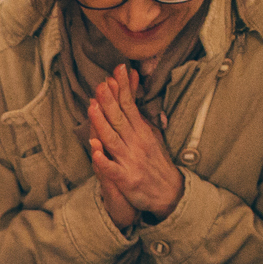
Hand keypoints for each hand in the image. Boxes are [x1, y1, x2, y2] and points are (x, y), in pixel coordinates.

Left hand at [86, 66, 183, 222]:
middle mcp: (136, 143)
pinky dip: (104, 160)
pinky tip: (95, 150)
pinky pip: (112, 169)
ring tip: (92, 108)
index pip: (129, 105)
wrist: (170, 192)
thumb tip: (132, 90)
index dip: (121, 88)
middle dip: (109, 101)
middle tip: (101, 84)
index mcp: (141, 131)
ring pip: (113, 139)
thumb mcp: (151, 133)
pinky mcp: (126, 179)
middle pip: (120, 119)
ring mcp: (130, 160)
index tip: (116, 70)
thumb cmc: (156, 161)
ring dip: (102, 123)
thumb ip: (138, 113)